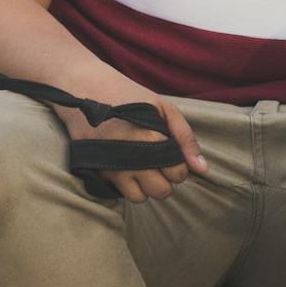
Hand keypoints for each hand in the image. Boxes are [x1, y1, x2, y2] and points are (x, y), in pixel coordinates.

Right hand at [58, 95, 206, 202]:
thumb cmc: (127, 95)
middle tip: (159, 164)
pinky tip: (127, 169)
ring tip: (143, 168)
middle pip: (161, 191)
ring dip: (145, 187)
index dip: (179, 167)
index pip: (178, 173)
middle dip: (165, 181)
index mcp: (150, 138)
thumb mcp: (163, 107)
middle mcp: (131, 158)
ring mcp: (111, 167)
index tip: (171, 155)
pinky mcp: (96, 171)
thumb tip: (202, 169)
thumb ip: (185, 138)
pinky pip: (119, 194)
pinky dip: (126, 186)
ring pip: (140, 198)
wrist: (82, 88)